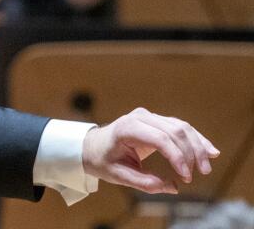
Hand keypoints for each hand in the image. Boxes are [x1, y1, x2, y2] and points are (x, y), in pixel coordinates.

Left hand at [82, 107, 219, 193]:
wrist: (93, 145)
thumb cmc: (102, 160)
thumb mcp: (117, 175)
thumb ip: (143, 182)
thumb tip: (172, 187)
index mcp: (127, 128)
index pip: (159, 138)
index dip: (177, 156)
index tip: (185, 176)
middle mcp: (140, 117)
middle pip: (174, 131)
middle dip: (191, 153)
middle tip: (199, 174)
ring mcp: (149, 116)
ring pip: (181, 127)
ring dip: (198, 146)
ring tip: (206, 167)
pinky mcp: (156, 120)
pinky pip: (180, 127)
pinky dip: (195, 139)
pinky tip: (211, 151)